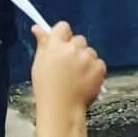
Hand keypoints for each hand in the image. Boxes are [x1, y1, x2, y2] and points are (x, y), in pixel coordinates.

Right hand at [31, 21, 105, 136]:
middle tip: (68, 66)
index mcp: (56, 46)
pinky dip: (94, 70)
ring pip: (89, 51)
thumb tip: (37, 28)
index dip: (62, 35)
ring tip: (76, 76)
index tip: (60, 44)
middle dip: (74, 49)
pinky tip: (85, 80)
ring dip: (85, 60)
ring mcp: (87, 58)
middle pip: (78, 39)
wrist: (62, 110)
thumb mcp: (39, 64)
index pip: (63, 27)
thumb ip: (42, 43)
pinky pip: (98, 62)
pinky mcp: (99, 67)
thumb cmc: (47, 89)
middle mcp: (73, 49)